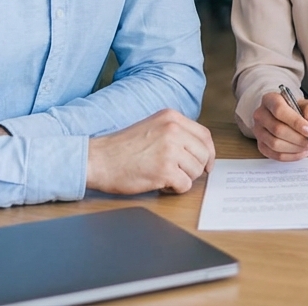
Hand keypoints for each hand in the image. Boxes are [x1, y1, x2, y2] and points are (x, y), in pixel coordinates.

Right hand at [85, 109, 215, 194]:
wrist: (98, 159)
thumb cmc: (121, 148)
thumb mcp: (152, 127)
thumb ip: (175, 133)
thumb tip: (199, 150)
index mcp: (171, 117)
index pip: (204, 135)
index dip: (208, 153)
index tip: (207, 164)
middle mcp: (173, 130)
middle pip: (204, 154)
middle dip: (196, 168)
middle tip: (180, 174)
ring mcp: (170, 149)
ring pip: (196, 171)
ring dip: (183, 179)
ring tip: (164, 176)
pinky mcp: (164, 170)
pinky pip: (185, 185)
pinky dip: (175, 189)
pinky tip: (161, 184)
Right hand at [251, 91, 307, 161]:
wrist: (283, 116)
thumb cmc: (294, 109)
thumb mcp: (306, 104)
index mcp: (270, 100)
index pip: (279, 110)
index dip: (295, 122)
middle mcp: (260, 114)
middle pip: (277, 129)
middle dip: (297, 138)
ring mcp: (258, 131)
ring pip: (275, 144)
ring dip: (294, 148)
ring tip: (307, 147)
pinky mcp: (260, 144)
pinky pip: (274, 155)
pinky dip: (290, 156)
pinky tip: (301, 152)